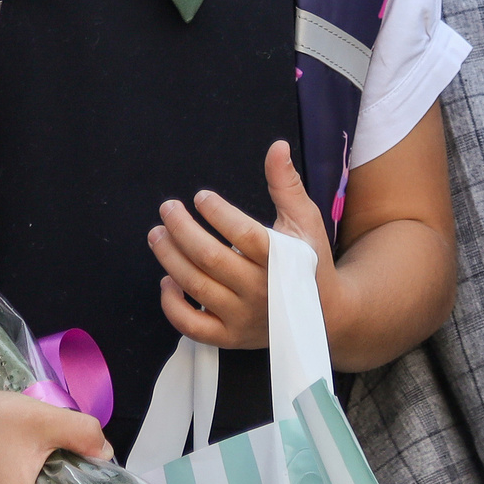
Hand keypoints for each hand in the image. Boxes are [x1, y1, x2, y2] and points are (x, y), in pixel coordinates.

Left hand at [152, 140, 331, 349]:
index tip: (200, 197)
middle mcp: (262, 290)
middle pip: (211, 258)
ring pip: (195, 286)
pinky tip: (167, 280)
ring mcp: (244, 317)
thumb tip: (276, 146)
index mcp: (283, 260)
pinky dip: (171, 304)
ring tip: (157, 234)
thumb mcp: (305, 220)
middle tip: (167, 208)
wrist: (326, 313)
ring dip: (169, 258)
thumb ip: (286, 184)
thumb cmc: (310, 259)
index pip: (244, 235)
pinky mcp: (229, 337)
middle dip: (182, 230)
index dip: (218, 214)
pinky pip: (191, 325)